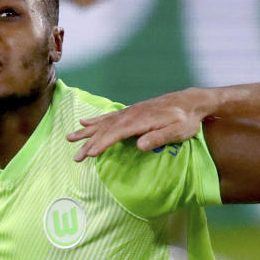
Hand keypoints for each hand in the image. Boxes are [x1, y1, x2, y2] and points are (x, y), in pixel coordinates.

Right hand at [67, 90, 208, 159]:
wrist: (190, 102)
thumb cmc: (186, 120)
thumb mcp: (178, 131)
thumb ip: (159, 137)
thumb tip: (140, 145)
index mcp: (140, 120)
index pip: (116, 134)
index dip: (102, 144)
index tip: (90, 154)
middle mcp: (131, 114)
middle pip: (105, 130)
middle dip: (89, 143)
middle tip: (75, 157)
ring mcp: (129, 112)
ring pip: (103, 123)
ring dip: (86, 132)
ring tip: (69, 138)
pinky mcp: (131, 112)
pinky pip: (109, 116)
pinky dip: (96, 120)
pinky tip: (85, 122)